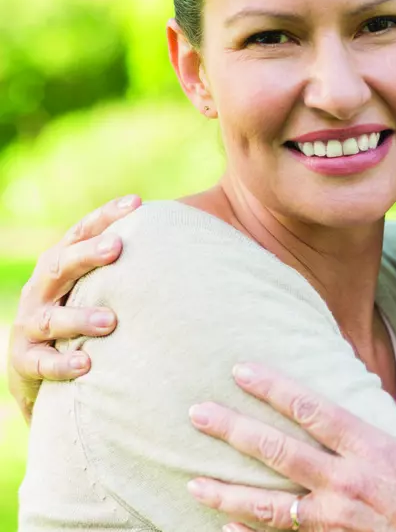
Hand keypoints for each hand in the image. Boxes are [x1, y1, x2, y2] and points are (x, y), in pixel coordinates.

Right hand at [7, 195, 139, 421]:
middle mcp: (41, 289)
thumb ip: (134, 265)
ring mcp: (31, 323)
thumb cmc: (87, 313)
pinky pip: (41, 363)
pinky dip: (62, 363)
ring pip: (52, 318)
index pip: (81, 232)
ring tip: (110, 321)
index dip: (106, 216)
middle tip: (117, 248)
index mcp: (61, 263)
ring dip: (80, 318)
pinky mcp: (26, 360)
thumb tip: (196, 235)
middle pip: (60, 265)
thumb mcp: (103, 285)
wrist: (43, 366)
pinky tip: (85, 365)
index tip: (136, 203)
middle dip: (87, 255)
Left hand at [187, 364, 395, 531]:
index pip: (311, 409)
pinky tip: (223, 529)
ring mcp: (337, 521)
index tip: (240, 370)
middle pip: (277, 451)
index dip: (272, 386)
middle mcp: (347, 483)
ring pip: (269, 505)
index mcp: (374, 449)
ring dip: (226, 491)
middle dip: (232, 430)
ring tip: (191, 482)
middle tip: (196, 413)